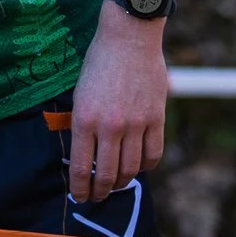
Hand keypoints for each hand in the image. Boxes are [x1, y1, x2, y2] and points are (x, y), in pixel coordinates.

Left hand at [67, 9, 168, 202]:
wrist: (129, 39)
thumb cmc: (98, 64)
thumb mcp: (79, 94)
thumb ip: (83, 123)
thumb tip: (86, 152)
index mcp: (84, 119)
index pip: (81, 166)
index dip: (80, 187)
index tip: (79, 196)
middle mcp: (110, 126)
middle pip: (107, 174)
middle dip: (100, 191)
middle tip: (96, 197)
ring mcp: (136, 124)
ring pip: (131, 168)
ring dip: (122, 182)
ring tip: (116, 185)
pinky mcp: (156, 119)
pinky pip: (153, 154)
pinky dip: (145, 166)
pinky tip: (138, 167)